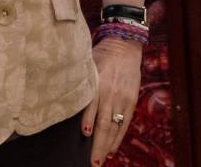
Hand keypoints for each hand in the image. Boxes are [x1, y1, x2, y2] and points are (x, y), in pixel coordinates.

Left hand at [80, 38, 143, 163]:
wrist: (124, 46)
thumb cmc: (100, 56)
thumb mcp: (87, 66)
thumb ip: (81, 84)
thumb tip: (68, 103)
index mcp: (98, 83)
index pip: (92, 105)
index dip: (88, 121)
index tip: (85, 135)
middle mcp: (111, 93)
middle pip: (105, 123)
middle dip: (98, 144)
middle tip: (93, 162)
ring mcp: (123, 98)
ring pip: (115, 127)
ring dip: (108, 146)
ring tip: (101, 160)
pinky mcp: (132, 101)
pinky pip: (125, 123)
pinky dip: (118, 138)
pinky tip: (112, 149)